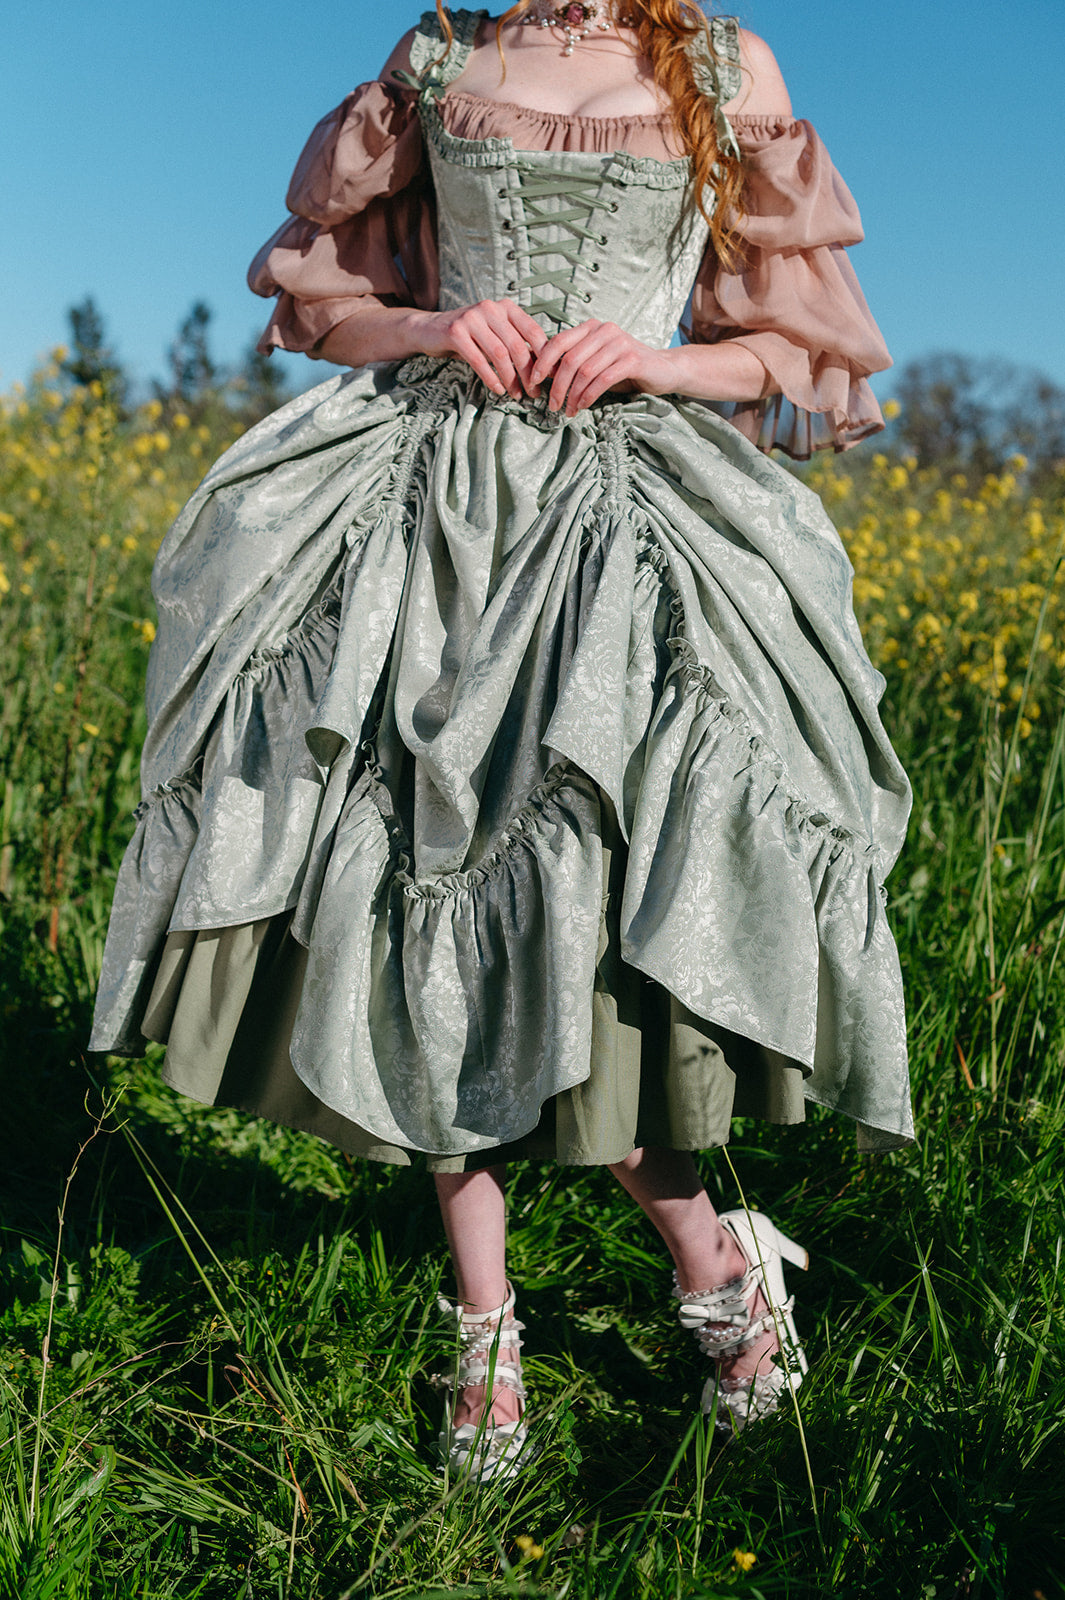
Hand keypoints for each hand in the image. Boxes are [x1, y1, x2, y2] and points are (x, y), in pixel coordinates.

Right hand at [414, 299, 548, 399]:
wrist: (430, 330)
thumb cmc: (469, 337)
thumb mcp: (495, 335)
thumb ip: (516, 344)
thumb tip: (545, 368)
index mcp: (505, 307)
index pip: (533, 331)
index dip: (543, 356)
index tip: (547, 378)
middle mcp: (490, 308)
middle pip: (517, 345)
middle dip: (528, 373)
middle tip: (533, 392)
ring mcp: (472, 318)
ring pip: (499, 354)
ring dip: (510, 379)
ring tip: (516, 394)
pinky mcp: (455, 332)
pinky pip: (478, 360)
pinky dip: (490, 378)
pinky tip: (497, 389)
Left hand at [530, 321, 677, 416]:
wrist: (664, 370)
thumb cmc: (624, 369)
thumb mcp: (595, 362)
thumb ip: (573, 362)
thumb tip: (542, 373)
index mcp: (591, 327)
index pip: (558, 341)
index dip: (542, 362)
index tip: (534, 382)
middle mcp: (605, 330)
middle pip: (569, 359)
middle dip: (557, 386)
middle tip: (552, 405)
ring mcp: (620, 343)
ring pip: (585, 371)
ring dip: (573, 395)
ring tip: (568, 411)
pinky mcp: (633, 359)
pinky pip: (603, 379)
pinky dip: (589, 396)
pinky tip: (584, 406)